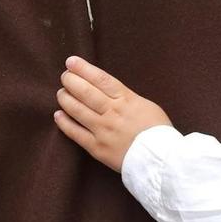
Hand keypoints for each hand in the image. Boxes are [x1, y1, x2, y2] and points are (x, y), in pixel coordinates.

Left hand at [54, 57, 173, 172]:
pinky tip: (58, 115)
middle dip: (71, 81)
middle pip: (86, 92)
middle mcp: (112, 112)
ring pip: (78, 110)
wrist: (161, 160)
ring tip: (61, 93)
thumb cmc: (157, 131)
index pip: (100, 79)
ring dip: (65, 99)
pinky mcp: (97, 148)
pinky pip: (76, 133)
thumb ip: (126, 97)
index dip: (83, 69)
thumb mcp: (146, 105)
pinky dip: (65, 123)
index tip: (71, 61)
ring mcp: (103, 130)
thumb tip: (108, 90)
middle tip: (65, 76)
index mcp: (126, 100)